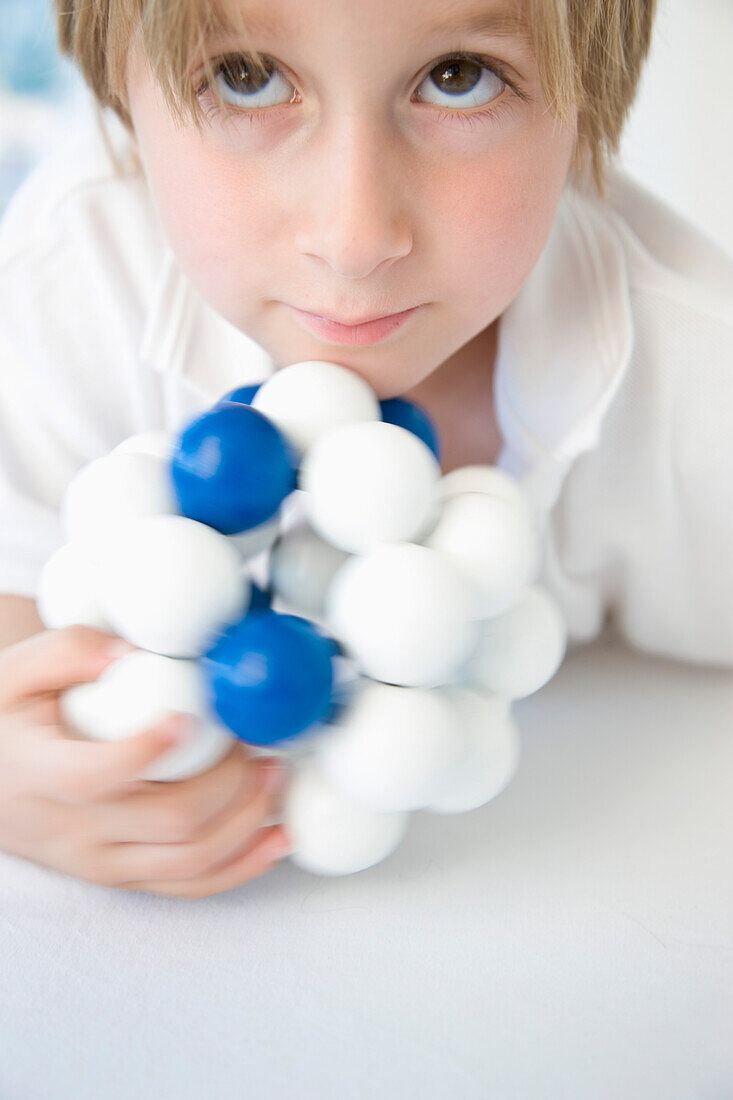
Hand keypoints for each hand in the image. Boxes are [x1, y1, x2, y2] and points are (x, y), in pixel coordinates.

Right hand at [0, 624, 291, 897]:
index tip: (187, 719)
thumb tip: (132, 655)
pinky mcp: (124, 877)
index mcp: (42, 773)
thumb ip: (70, 651)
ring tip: (274, 774)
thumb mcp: (16, 674)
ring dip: (248, 820)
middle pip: (169, 821)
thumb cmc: (6, 720)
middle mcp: (74, 829)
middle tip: (254, 741)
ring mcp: (102, 861)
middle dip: (230, 781)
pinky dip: (245, 864)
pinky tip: (280, 837)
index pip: (95, 777)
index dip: (147, 752)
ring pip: (190, 862)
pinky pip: (191, 887)